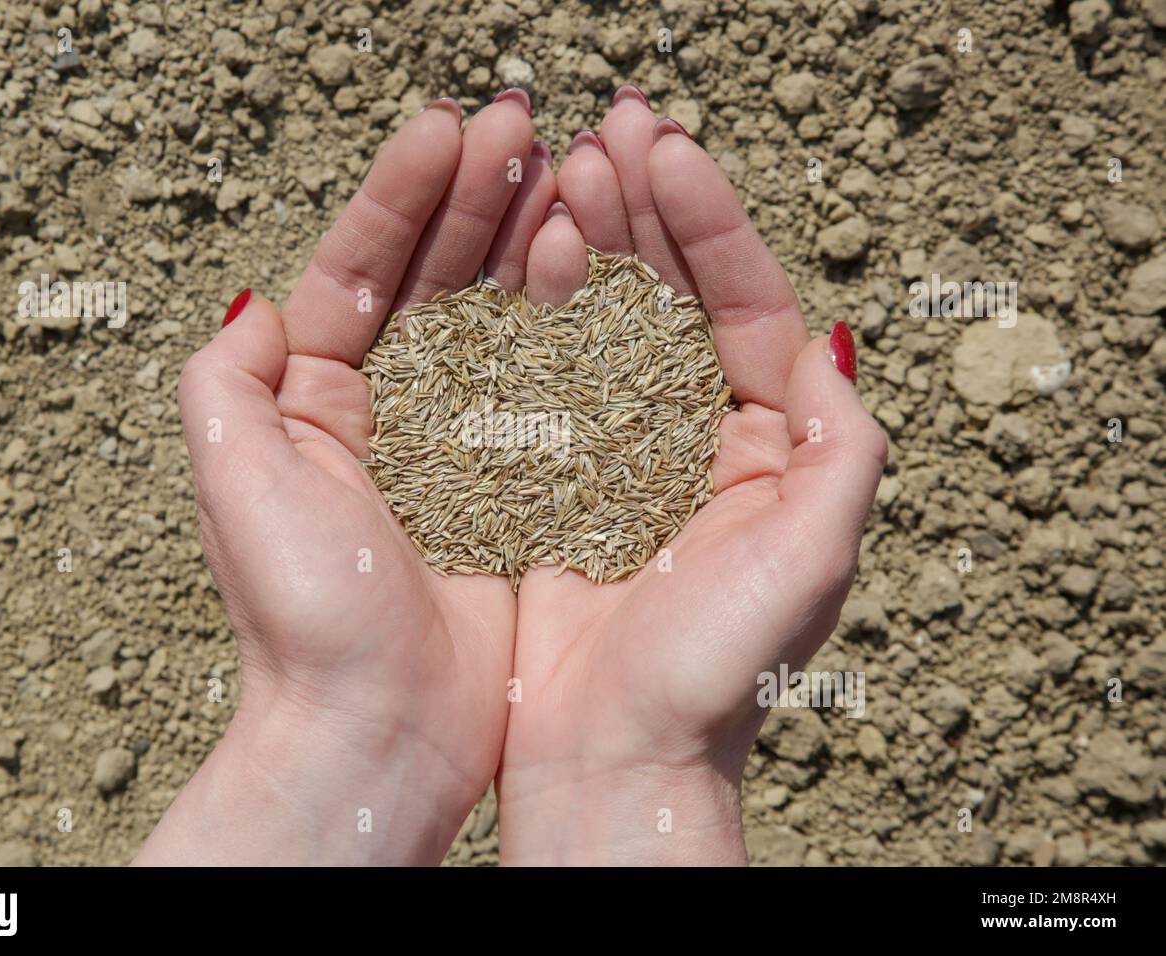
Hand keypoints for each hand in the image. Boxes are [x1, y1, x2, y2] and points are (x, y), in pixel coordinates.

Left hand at [139, 92, 563, 864]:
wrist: (381, 735)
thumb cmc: (305, 620)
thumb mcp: (234, 481)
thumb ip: (227, 380)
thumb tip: (262, 305)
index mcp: (313, 404)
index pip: (361, 271)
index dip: (402, 196)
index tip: (447, 132)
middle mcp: (388, 417)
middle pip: (435, 281)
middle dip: (473, 196)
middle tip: (521, 126)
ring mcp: (462, 448)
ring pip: (499, 321)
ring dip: (526, 241)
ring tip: (566, 175)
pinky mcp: (523, 486)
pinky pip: (551, 388)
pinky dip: (573, 328)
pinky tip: (598, 273)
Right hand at [496, 88, 887, 864]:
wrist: (612, 760)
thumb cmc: (716, 674)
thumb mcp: (812, 558)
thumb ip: (842, 449)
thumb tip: (828, 343)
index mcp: (771, 449)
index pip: (747, 306)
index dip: (711, 224)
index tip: (664, 153)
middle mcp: (698, 440)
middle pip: (675, 298)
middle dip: (647, 210)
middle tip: (607, 131)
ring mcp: (620, 453)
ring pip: (607, 323)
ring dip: (589, 241)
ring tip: (561, 170)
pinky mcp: (552, 476)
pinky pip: (545, 374)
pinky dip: (534, 312)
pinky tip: (520, 258)